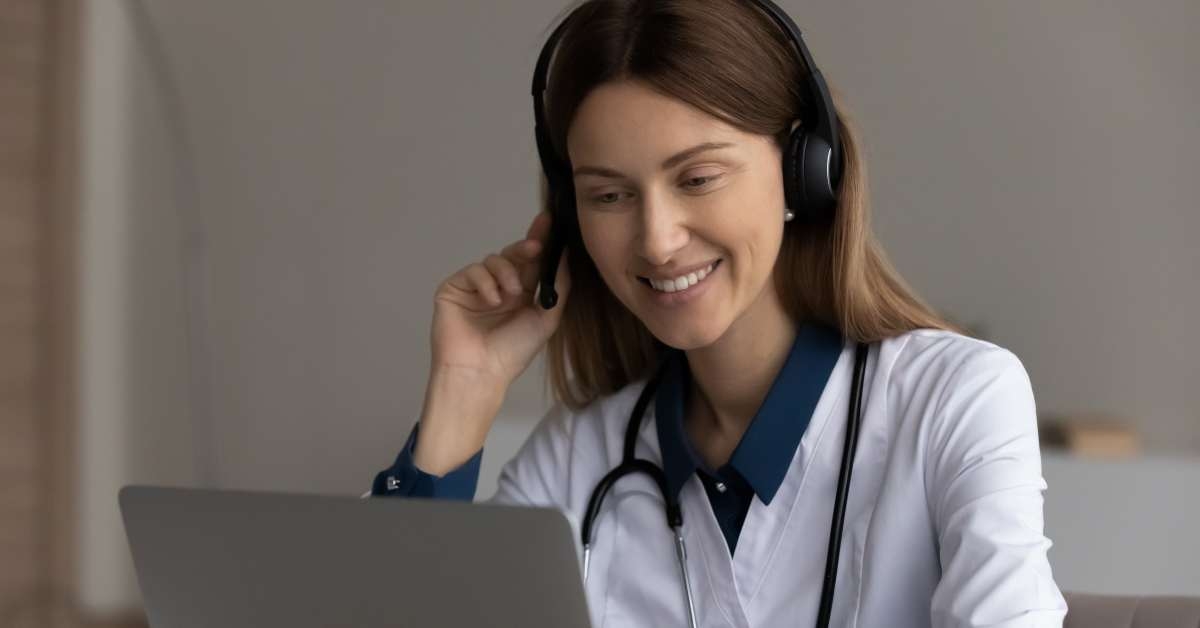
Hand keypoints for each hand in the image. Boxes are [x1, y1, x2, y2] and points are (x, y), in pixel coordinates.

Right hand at [429, 210, 570, 391]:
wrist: (480, 372)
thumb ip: (558, 286)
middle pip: (513, 254)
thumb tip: (565, 255)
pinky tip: (492, 301)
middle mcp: (499, 286)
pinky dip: (486, 282)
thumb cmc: (513, 352)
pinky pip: (473, 271)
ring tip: (512, 295)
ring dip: (506, 273)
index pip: (532, 261)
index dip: (540, 239)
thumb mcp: (546, 318)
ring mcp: (476, 287)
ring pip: (493, 259)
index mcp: (521, 294)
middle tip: (535, 247)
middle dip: (526, 247)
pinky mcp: (454, 288)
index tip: (549, 220)